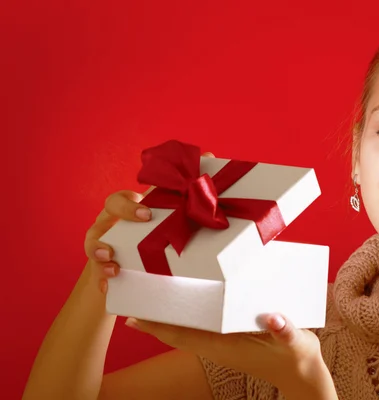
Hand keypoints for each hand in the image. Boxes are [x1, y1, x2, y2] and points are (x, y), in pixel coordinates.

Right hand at [83, 151, 213, 292]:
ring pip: (91, 244)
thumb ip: (185, 187)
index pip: (119, 199)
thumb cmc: (153, 232)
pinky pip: (96, 273)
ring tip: (113, 263)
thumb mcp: (167, 212)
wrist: (136, 266)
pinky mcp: (101, 268)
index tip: (147, 214)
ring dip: (99, 252)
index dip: (130, 206)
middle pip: (103, 216)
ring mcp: (103, 244)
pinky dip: (101, 278)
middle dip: (119, 221)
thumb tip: (209, 155)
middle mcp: (110, 224)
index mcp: (127, 210)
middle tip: (137, 229)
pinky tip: (109, 284)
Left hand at [126, 313, 332, 395]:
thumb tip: (273, 317)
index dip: (158, 326)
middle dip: (156, 318)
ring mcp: (224, 342)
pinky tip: (187, 304)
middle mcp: (219, 344)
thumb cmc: (296, 357)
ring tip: (152, 298)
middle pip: (179, 331)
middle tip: (135, 297)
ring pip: (188, 330)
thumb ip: (284, 330)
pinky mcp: (231, 338)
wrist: (302, 374)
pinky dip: (188, 316)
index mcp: (227, 345)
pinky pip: (202, 327)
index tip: (134, 316)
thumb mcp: (294, 342)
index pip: (184, 335)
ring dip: (169, 316)